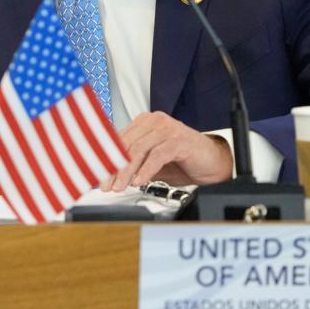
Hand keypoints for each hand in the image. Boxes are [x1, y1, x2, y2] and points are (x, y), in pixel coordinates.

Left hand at [100, 112, 233, 191]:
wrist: (213, 163)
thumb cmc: (182, 161)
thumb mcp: (150, 164)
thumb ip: (132, 165)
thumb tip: (108, 177)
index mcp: (143, 122)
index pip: (117, 140)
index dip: (104, 159)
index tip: (96, 177)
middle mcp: (153, 121)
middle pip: (125, 145)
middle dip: (113, 168)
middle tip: (106, 186)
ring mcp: (167, 128)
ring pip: (138, 150)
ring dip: (126, 171)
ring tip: (120, 187)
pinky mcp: (179, 140)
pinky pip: (157, 155)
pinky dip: (146, 170)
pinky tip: (139, 182)